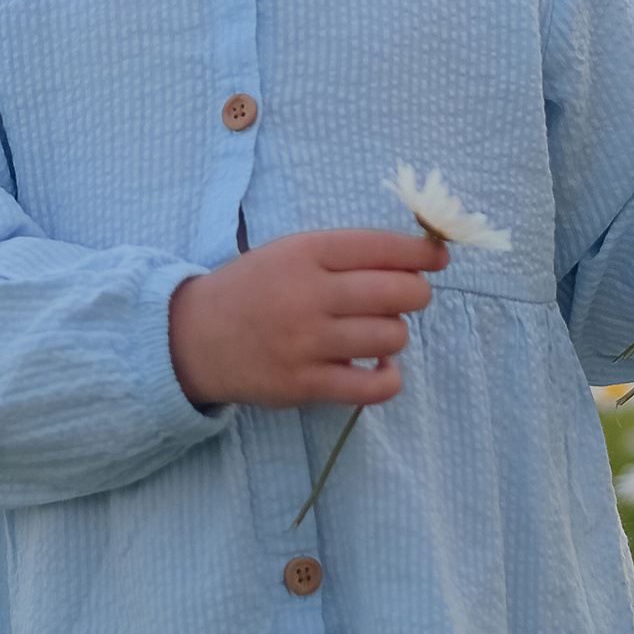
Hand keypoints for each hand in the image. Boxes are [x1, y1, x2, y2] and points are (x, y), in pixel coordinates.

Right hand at [170, 227, 447, 409]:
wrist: (195, 338)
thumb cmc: (254, 289)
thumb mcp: (290, 253)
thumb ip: (344, 254)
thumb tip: (416, 260)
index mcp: (305, 252)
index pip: (381, 247)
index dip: (420, 253)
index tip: (437, 258)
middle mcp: (308, 294)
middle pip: (398, 292)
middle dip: (416, 293)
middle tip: (406, 297)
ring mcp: (306, 343)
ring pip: (392, 336)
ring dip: (396, 333)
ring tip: (377, 330)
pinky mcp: (305, 385)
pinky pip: (374, 387)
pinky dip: (389, 377)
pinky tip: (378, 366)